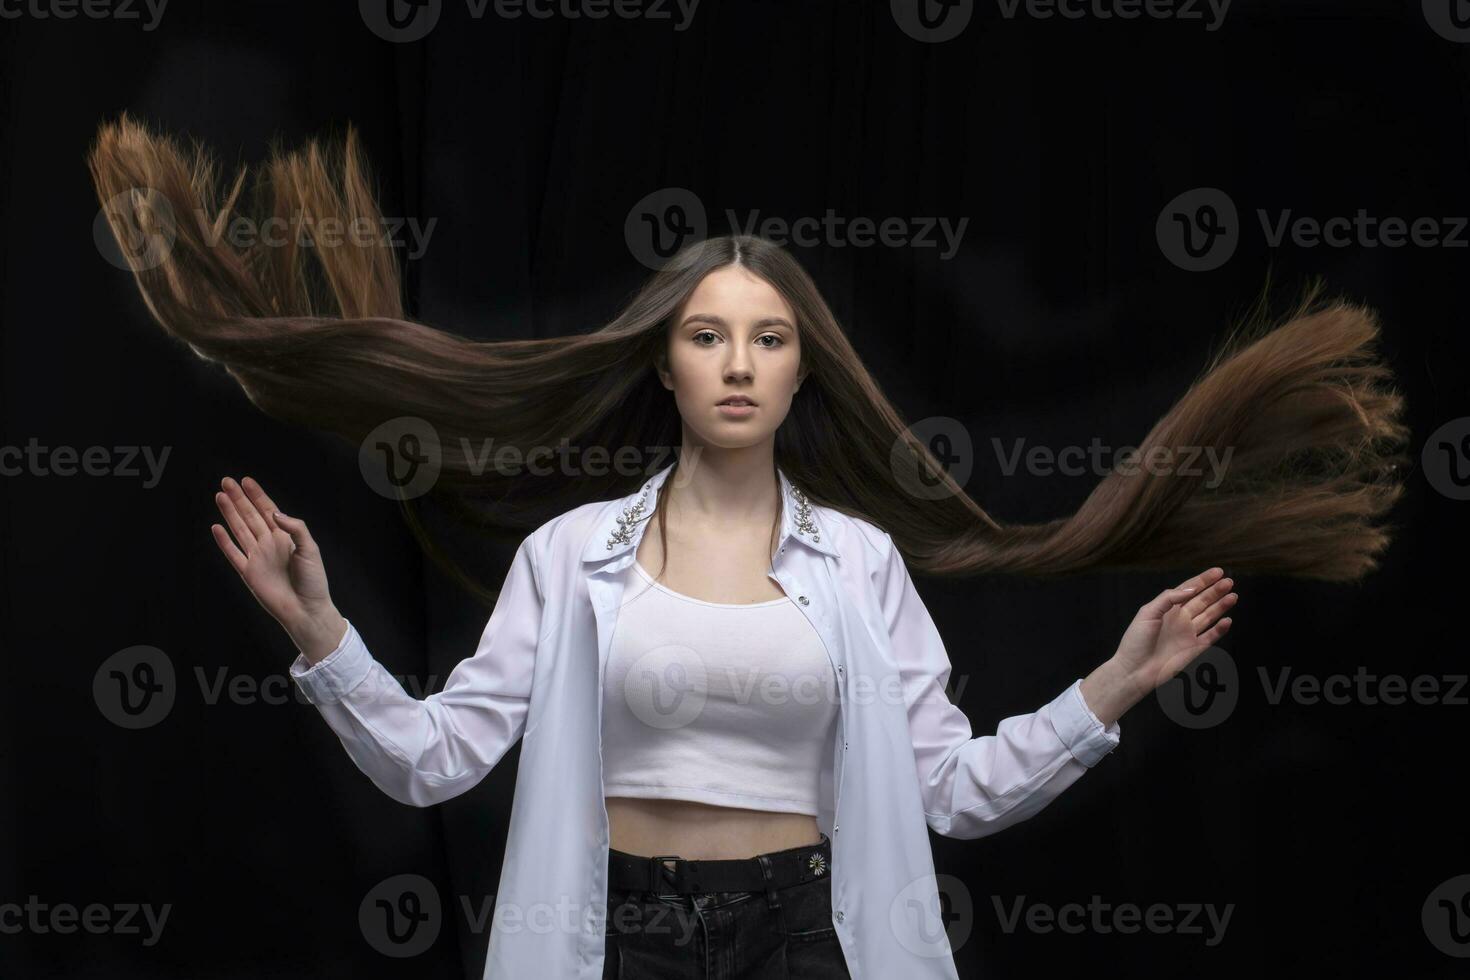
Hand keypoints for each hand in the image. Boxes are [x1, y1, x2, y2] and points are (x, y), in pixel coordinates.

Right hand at [210, 476, 344, 659]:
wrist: (305, 609)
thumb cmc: (313, 581)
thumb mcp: (310, 549)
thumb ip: (295, 528)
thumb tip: (275, 513)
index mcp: (285, 537)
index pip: (268, 510)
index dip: (257, 495)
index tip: (246, 481)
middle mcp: (269, 544)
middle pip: (250, 516)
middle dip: (239, 498)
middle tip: (226, 481)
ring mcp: (257, 557)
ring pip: (239, 529)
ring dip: (229, 513)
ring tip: (219, 496)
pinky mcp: (248, 573)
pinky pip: (233, 553)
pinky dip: (224, 541)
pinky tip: (216, 527)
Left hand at [1114, 567, 1236, 693]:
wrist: (1135, 669)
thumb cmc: (1136, 640)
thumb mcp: (1148, 612)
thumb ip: (1168, 598)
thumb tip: (1191, 589)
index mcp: (1168, 609)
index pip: (1189, 589)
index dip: (1203, 580)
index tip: (1217, 572)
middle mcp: (1180, 619)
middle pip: (1202, 601)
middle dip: (1215, 590)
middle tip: (1229, 581)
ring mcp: (1188, 634)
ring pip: (1209, 616)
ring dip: (1221, 606)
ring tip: (1233, 595)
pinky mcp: (1194, 649)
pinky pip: (1211, 636)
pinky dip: (1220, 629)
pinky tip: (1228, 620)